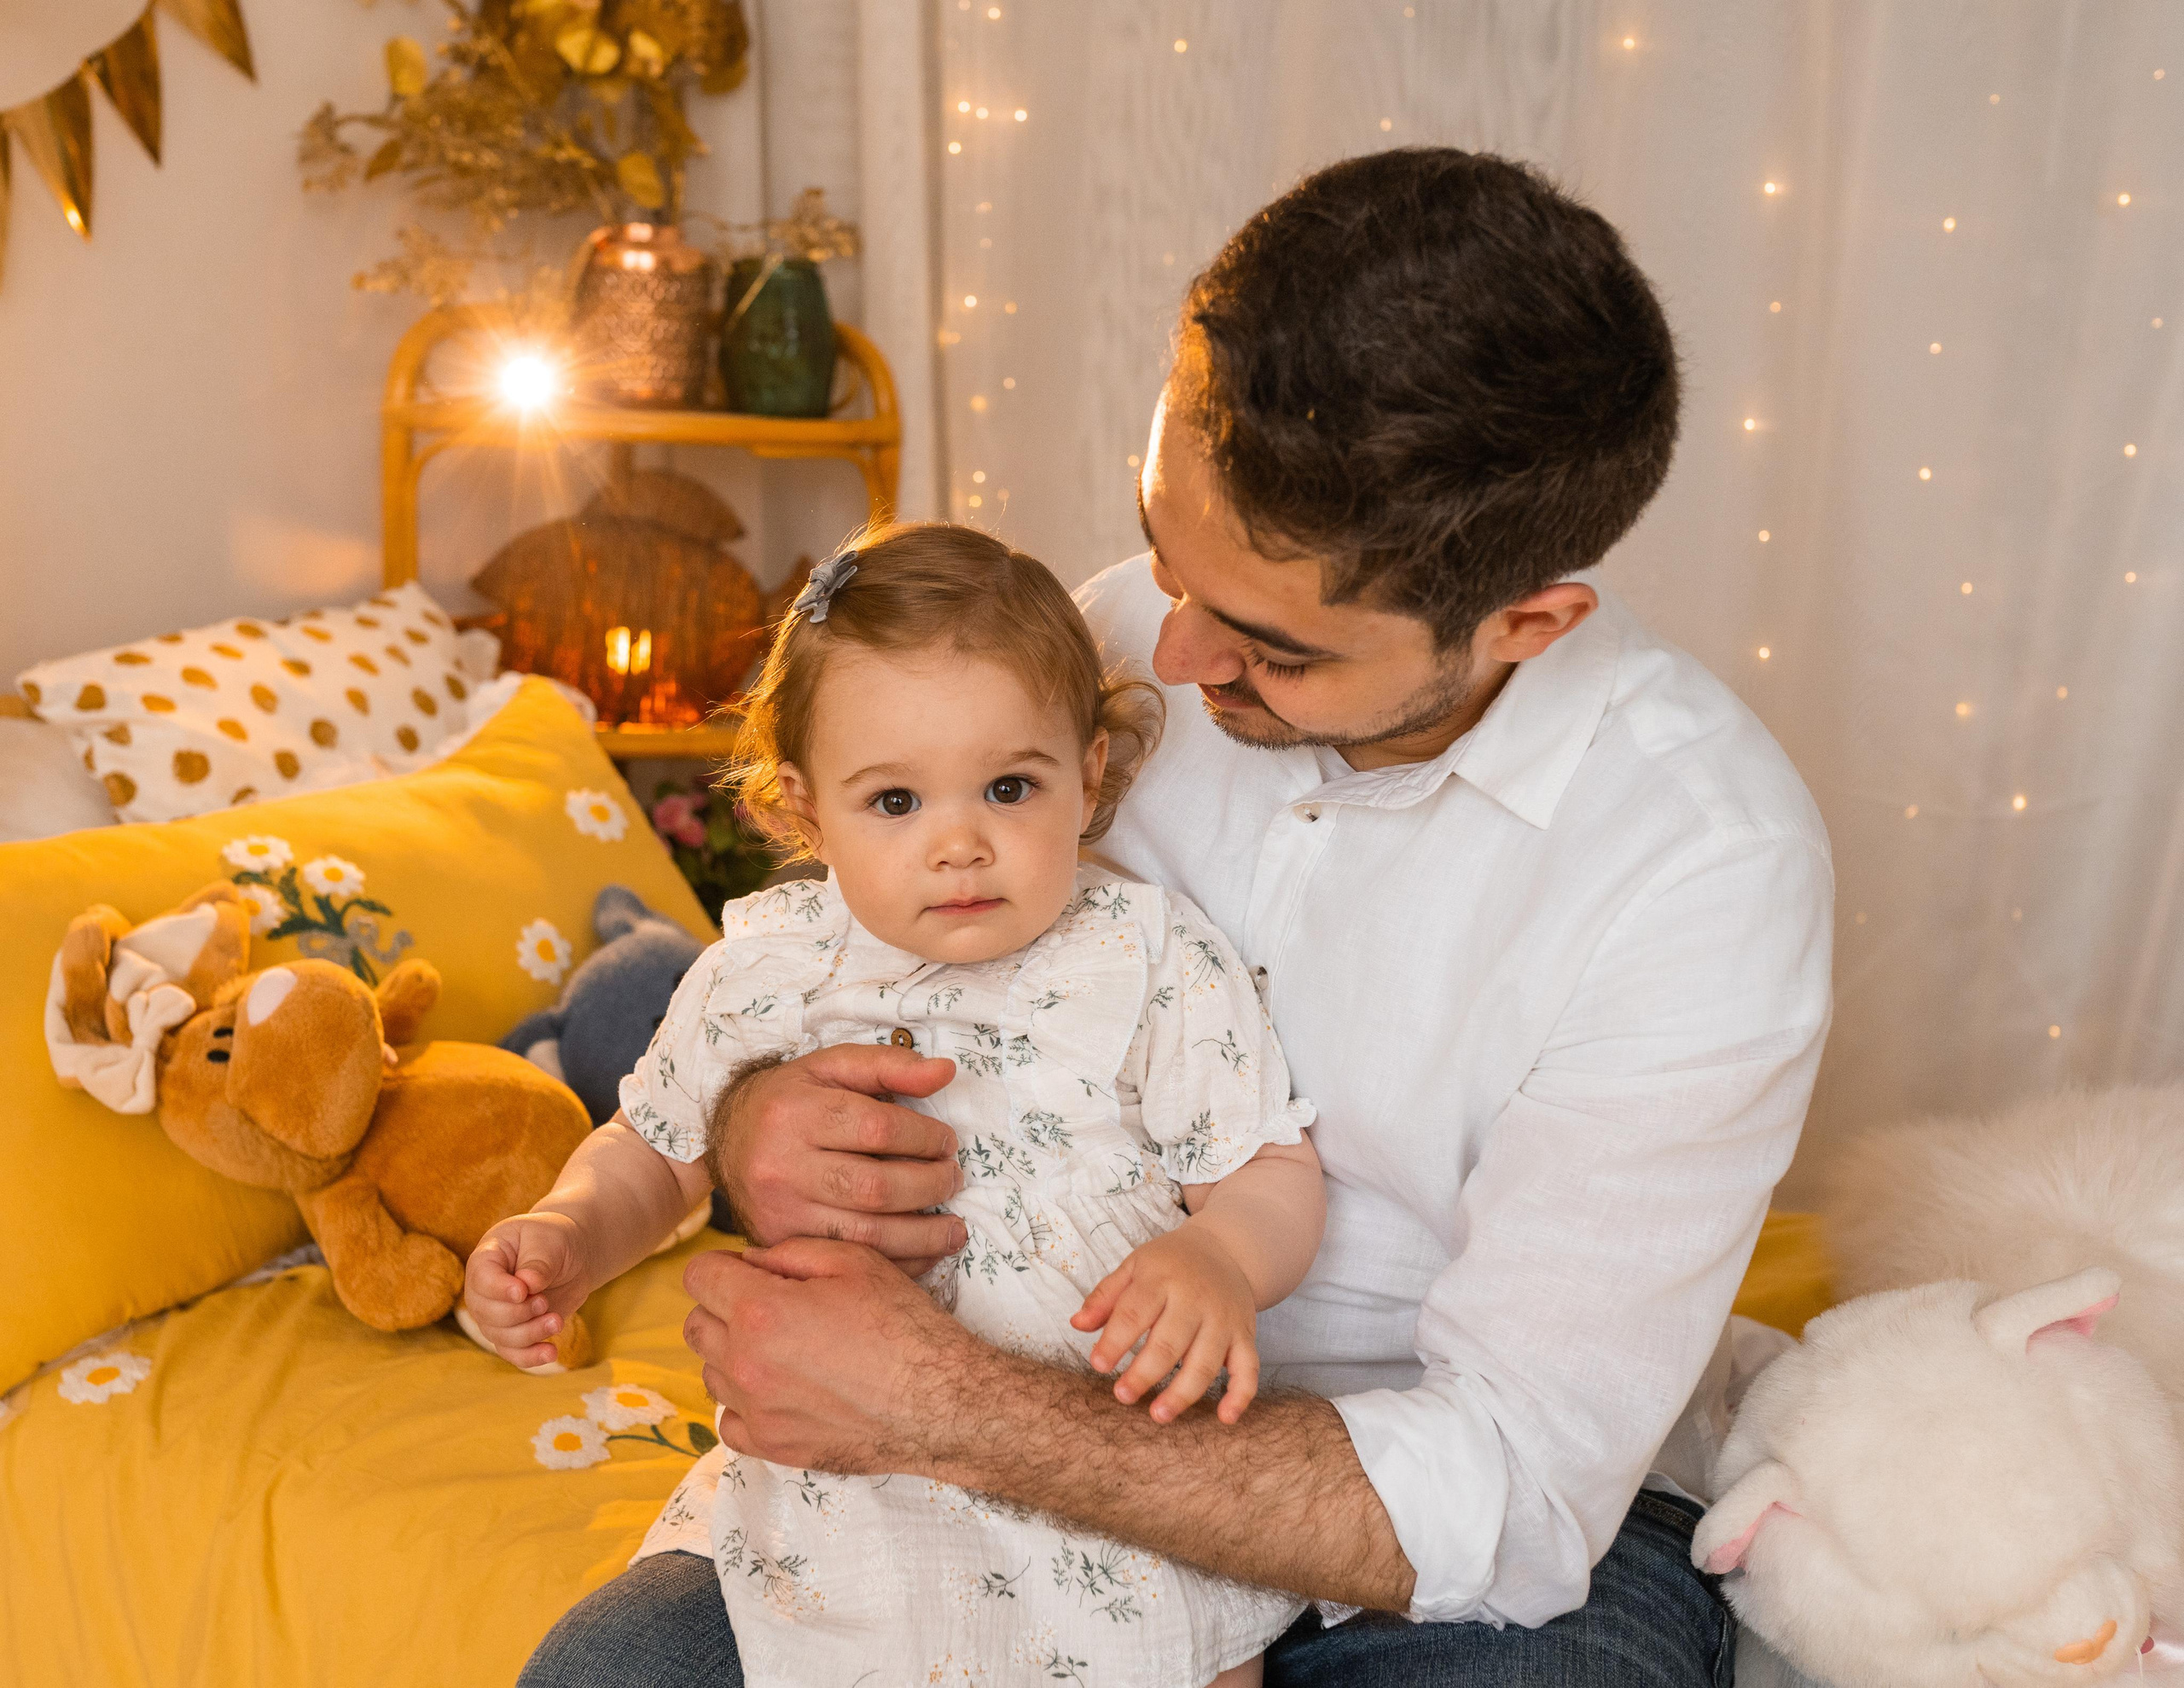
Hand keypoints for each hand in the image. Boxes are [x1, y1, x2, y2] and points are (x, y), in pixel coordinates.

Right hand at [463, 1211, 591, 1368]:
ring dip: (530, 1334)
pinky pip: (514, 1353)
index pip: (481, 1279)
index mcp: (486, 1258)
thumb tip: (528, 1284)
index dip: (499, 1290)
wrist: (571, 1256)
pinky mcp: (514, 1332)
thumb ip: (538, 1262)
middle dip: (519, 1313)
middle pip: (487, 1313)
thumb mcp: (548, 1241)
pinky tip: (551, 1353)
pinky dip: (531, 1357)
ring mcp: (495, 1314)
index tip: (523, 1291)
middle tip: (545, 1301)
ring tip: (557, 1321)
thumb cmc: (554, 1240)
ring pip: (501, 1337)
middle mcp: (483, 1290)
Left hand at [682, 1238, 978, 1472]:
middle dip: (722, 1306)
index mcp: (760, 1309)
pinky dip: (745, 1404)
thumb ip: (790, 1253)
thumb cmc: (902, 1325)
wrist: (938, 1401)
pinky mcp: (771, 1447)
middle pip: (695, 1324)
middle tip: (768, 1305)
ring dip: (733, 1355)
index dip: (723, 1264)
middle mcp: (746, 1362)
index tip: (749, 1271)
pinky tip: (780, 1389)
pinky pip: (728, 1421)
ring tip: (782, 1349)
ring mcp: (755, 1410)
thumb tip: (753, 1264)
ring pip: (710, 1372)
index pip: (698, 1275)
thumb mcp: (854, 1261)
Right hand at [716, 1046, 968, 1271]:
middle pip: (874, 1188)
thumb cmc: (791, 1100)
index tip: (947, 1143)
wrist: (728, 1140)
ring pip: (864, 1236)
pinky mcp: (781, 1244)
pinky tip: (924, 1253)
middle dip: (928, 1187)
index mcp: (795, 1113)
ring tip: (954, 1228)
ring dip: (922, 1236)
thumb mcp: (831, 1067)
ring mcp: (780, 1212)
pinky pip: (849, 1262)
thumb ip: (888, 1066)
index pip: (877, 1129)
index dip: (925, 1138)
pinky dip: (896, 1263)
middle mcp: (781, 1166)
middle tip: (952, 1180)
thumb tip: (945, 1071)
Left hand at [1072, 1226, 1259, 1424]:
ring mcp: (1223, 1320)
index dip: (1115, 1341)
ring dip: (1183, 1392)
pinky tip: (1225, 1418)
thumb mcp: (1134, 1266)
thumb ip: (1105, 1296)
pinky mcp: (1245, 1335)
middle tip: (1122, 1396)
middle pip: (1169, 1342)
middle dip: (1145, 1373)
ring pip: (1206, 1362)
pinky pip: (1249, 1368)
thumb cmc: (1170, 1264)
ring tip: (1158, 1415)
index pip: (1135, 1313)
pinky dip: (1241, 1395)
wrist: (1225, 1249)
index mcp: (1162, 1279)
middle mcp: (1196, 1300)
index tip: (1098, 1365)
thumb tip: (1077, 1324)